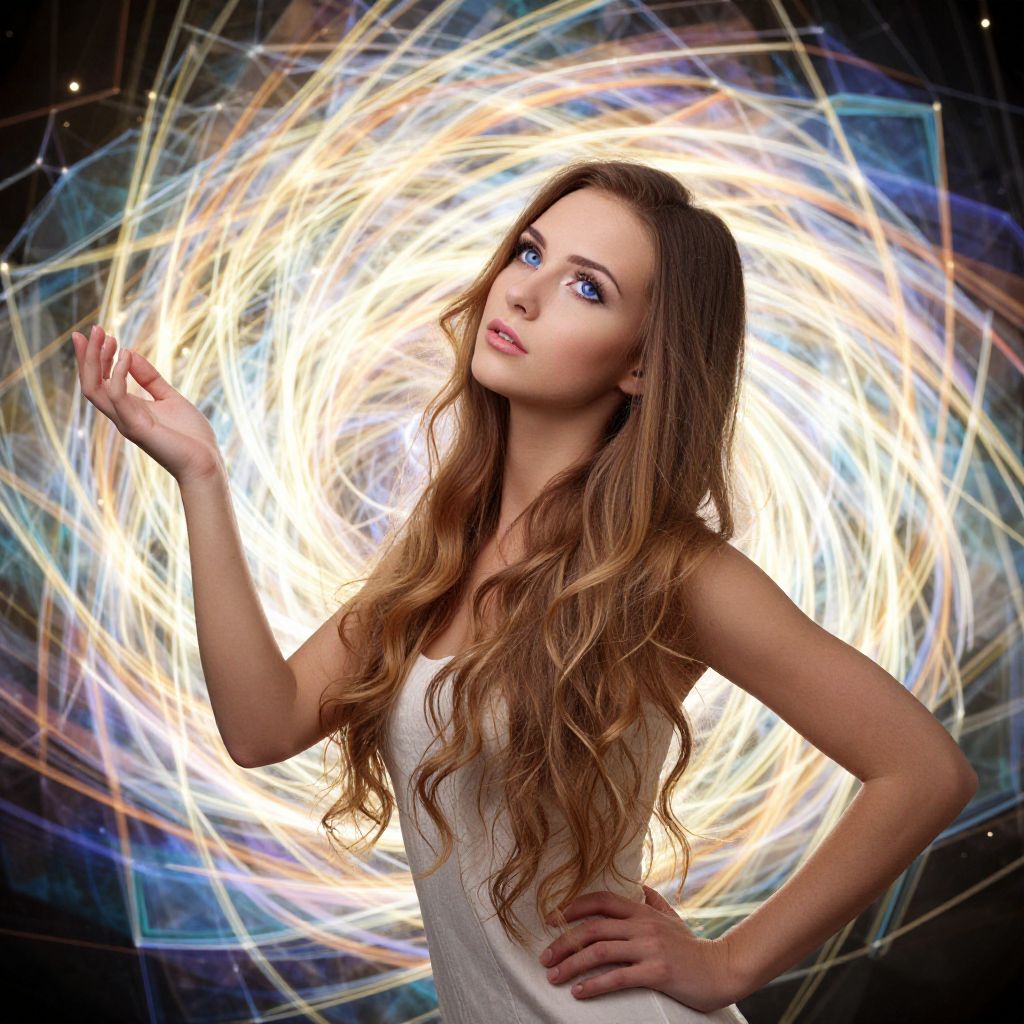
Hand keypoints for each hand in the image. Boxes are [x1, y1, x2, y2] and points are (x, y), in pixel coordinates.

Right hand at [71, 324, 221, 484]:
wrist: (206, 463)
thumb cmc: (191, 435)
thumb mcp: (170, 398)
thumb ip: (150, 378)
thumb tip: (130, 353)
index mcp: (129, 409)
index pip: (101, 381)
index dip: (96, 357)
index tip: (99, 333)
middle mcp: (122, 415)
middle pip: (91, 383)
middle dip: (89, 355)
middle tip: (93, 329)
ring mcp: (126, 422)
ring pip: (94, 389)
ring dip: (95, 361)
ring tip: (105, 337)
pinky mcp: (137, 427)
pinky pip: (117, 397)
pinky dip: (118, 374)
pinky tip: (125, 355)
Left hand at [537, 884, 738, 1012]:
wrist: (722, 969)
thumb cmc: (693, 947)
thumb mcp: (672, 918)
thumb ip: (654, 902)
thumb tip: (641, 886)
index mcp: (643, 911)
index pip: (601, 900)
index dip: (574, 907)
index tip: (552, 918)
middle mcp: (642, 925)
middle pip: (592, 927)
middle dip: (564, 942)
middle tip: (545, 958)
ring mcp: (650, 948)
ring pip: (600, 951)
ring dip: (572, 964)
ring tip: (555, 976)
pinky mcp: (657, 972)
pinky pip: (619, 977)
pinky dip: (595, 984)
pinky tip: (580, 992)